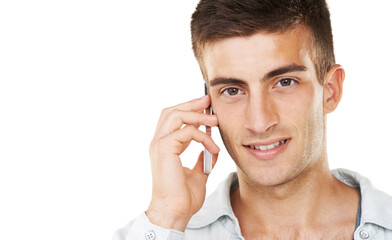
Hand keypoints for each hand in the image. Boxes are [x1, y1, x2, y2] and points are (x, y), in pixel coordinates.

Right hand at [146, 95, 219, 231]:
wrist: (175, 212)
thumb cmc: (183, 197)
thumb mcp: (198, 174)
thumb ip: (202, 160)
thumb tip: (210, 151)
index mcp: (164, 147)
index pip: (173, 119)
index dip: (189, 110)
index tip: (207, 109)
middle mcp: (159, 143)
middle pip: (171, 111)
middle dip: (191, 104)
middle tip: (208, 101)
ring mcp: (159, 145)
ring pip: (175, 115)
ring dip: (197, 115)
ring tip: (214, 120)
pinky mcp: (165, 149)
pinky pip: (186, 132)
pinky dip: (203, 137)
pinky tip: (213, 148)